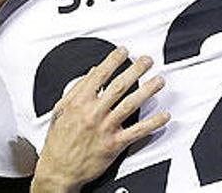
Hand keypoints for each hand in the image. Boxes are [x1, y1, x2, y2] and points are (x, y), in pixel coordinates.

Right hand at [32, 47, 169, 192]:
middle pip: (118, 86)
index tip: (123, 52)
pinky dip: (153, 123)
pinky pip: (137, 132)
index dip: (113, 60)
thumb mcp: (61, 110)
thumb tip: (92, 73)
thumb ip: (77, 90)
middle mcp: (93, 113)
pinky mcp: (113, 144)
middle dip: (135, 70)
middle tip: (146, 61)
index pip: (100, 75)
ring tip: (158, 80)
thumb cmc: (58, 141)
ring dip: (147, 91)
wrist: (58, 169)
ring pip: (130, 105)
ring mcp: (105, 129)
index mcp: (79, 102)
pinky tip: (163, 116)